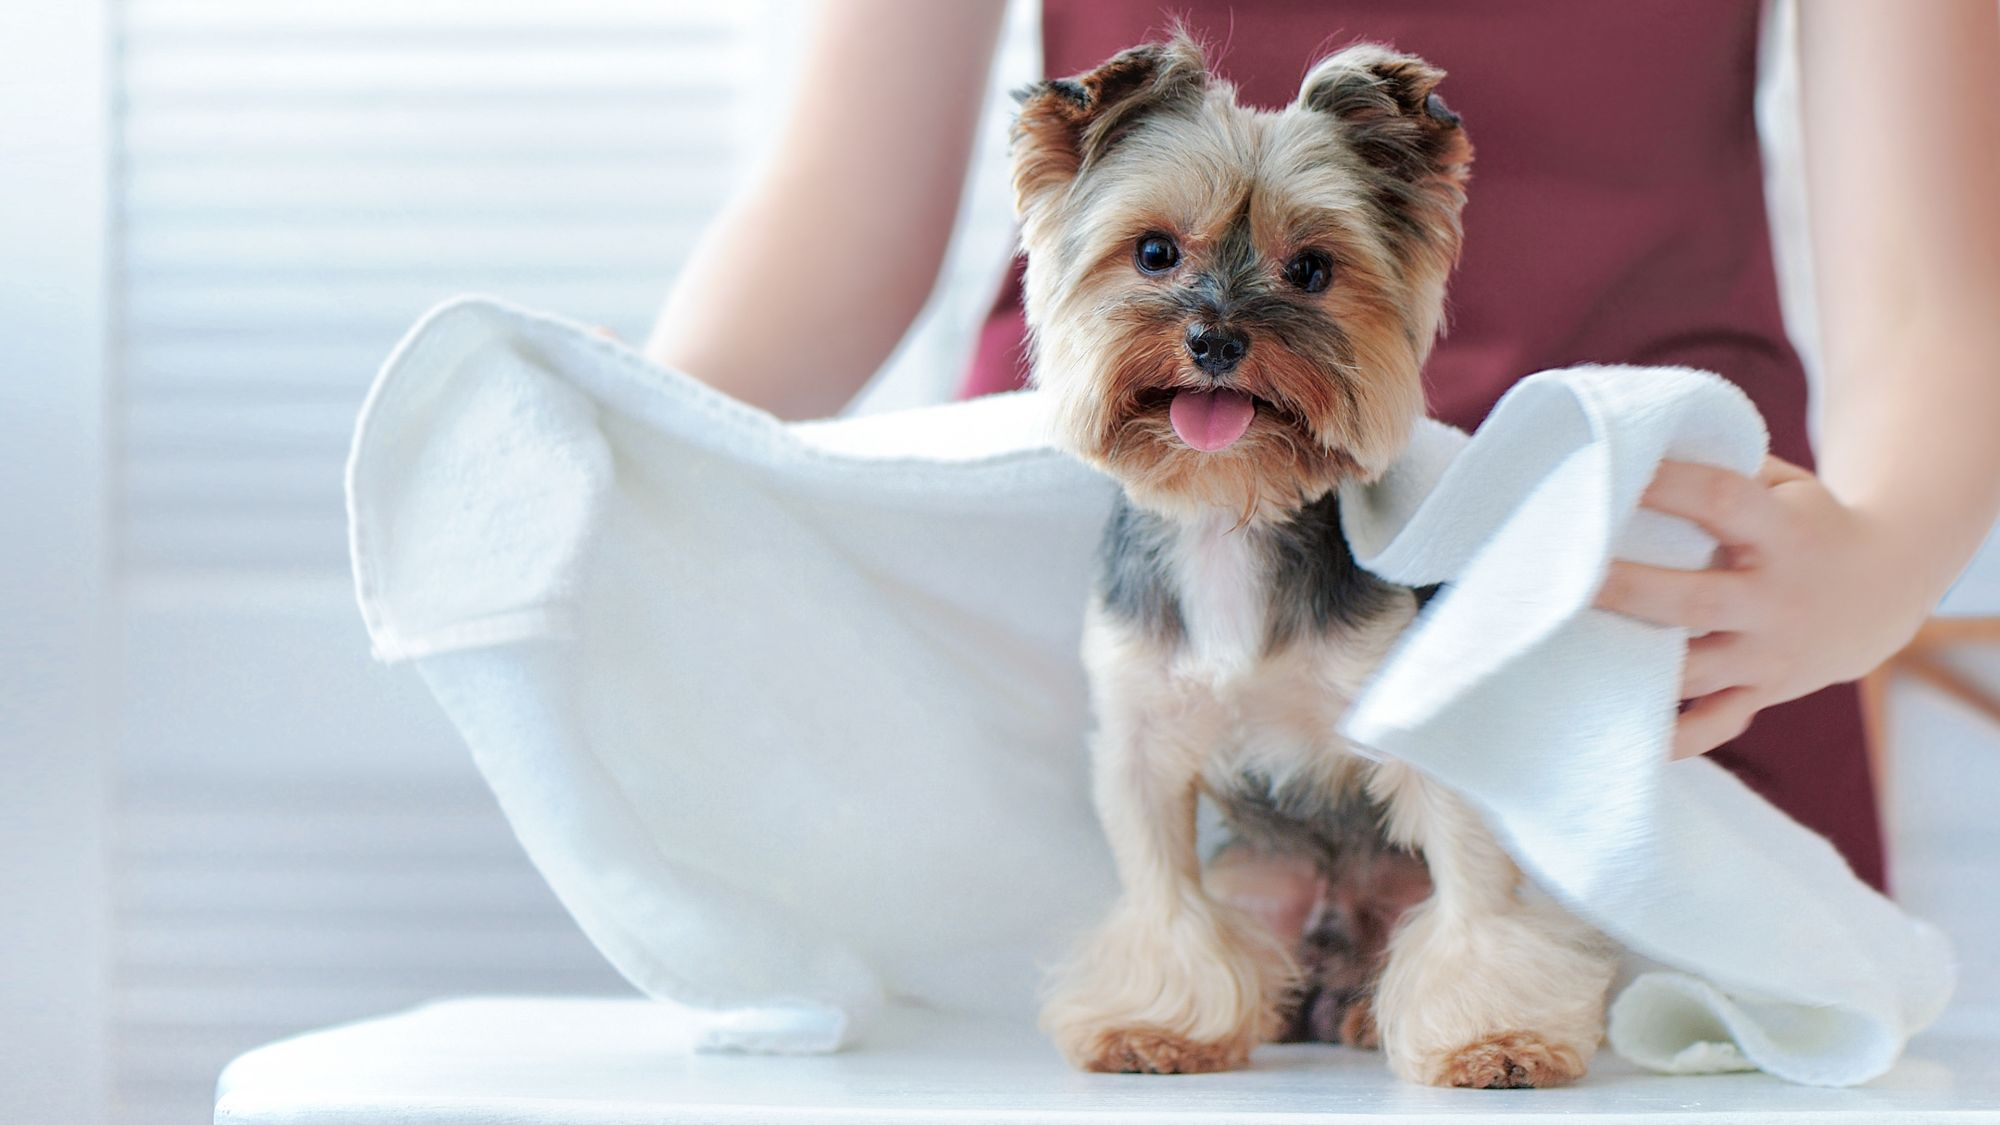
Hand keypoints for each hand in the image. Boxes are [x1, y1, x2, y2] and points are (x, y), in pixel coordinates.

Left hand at [1594, 456, 1929, 759]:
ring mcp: (1770, 654)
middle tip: (1570, 579)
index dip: (1669, 485)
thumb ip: (1725, 469)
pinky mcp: (1763, 692)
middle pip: (1695, 601)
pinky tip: (1625, 731)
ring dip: (1635, 668)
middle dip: (1629, 591)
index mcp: (1782, 533)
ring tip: (1569, 654)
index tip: (1613, 472)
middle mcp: (1776, 599)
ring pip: (1696, 671)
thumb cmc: (1806, 524)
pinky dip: (1674, 738)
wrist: (1881, 591)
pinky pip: (1716, 724)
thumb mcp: (1785, 486)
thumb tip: (1637, 445)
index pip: (1722, 501)